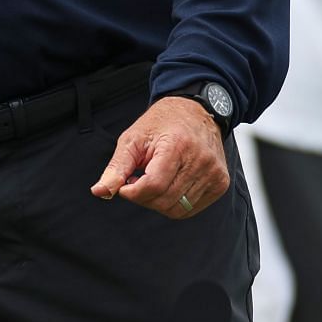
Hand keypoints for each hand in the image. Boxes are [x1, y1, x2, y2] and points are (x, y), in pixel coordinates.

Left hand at [91, 96, 228, 218]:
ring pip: (178, 209)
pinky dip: (175, 203)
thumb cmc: (162, 124)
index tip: (125, 184)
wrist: (196, 111)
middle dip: (144, 197)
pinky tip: (169, 185)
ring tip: (154, 180)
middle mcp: (201, 161)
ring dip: (158, 201)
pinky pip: (191, 209)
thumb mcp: (133, 138)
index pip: (153, 186)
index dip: (133, 192)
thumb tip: (100, 192)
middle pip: (164, 200)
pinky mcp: (220, 183)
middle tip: (138, 180)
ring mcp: (214, 173)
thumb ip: (116, 167)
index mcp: (177, 146)